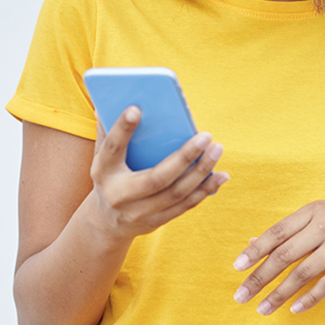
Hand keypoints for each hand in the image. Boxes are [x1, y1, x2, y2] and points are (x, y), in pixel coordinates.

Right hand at [88, 106, 228, 241]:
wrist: (105, 222)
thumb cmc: (110, 176)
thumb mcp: (102, 155)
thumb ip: (108, 132)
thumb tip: (110, 102)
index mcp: (103, 171)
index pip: (113, 148)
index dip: (123, 129)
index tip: (137, 108)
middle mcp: (119, 195)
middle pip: (157, 178)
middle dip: (184, 157)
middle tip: (206, 135)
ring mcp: (139, 212)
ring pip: (176, 193)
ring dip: (201, 172)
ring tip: (217, 149)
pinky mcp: (155, 222)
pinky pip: (184, 206)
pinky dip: (205, 190)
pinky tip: (221, 175)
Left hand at [232, 201, 324, 314]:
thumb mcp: (323, 217)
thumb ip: (290, 230)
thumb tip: (253, 241)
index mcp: (313, 211)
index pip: (277, 232)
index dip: (255, 251)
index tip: (236, 268)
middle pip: (284, 255)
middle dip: (259, 278)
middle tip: (240, 296)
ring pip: (302, 273)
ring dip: (279, 294)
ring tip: (262, 309)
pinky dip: (308, 298)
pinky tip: (294, 309)